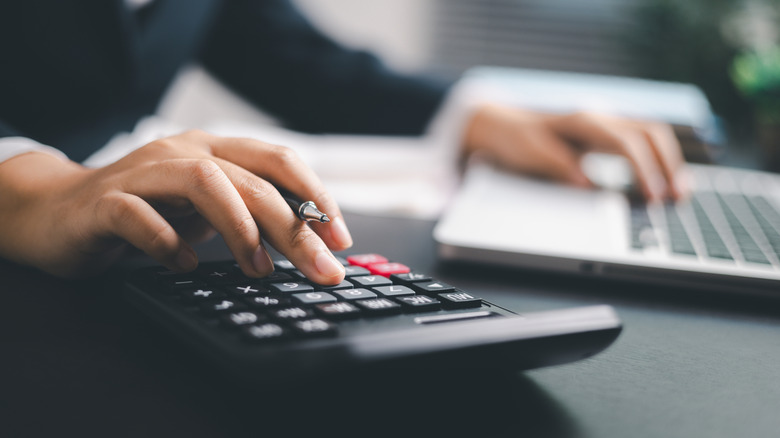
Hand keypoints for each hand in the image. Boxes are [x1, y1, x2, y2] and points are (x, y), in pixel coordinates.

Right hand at [0, 130, 352, 282]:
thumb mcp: (205, 213)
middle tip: (320, 270)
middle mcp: (185, 151)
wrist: (59, 211)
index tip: (340, 239)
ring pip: (204, 182)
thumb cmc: (145, 212)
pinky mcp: (106, 202)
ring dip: (241, 229)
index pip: (278, 160)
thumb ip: (247, 219)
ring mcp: (144, 172)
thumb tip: (307, 246)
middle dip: (294, 228)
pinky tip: (187, 265)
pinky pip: (140, 216)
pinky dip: (169, 243)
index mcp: (215, 151)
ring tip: (260, 270)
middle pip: (252, 179)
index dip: (315, 195)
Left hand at [463, 104, 687, 200]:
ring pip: (650, 136)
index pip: (626, 143)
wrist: (504, 126)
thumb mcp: (531, 153)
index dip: (644, 170)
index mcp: (583, 122)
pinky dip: (657, 162)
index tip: (653, 196)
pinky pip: (641, 144)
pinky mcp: (606, 135)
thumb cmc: (517, 140)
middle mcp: (600, 118)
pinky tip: (663, 183)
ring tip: (680, 193)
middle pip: (650, 133)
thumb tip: (587, 183)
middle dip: (669, 165)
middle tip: (678, 198)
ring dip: (669, 163)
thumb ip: (559, 165)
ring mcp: (605, 124)